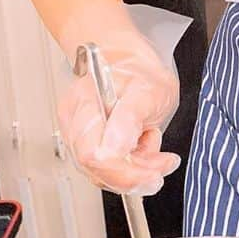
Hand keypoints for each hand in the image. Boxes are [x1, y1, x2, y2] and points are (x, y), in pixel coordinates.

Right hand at [57, 17, 180, 196]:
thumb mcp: (148, 89)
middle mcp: (76, 122)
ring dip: (137, 169)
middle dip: (135, 173)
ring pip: (103, 173)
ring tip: (155, 147)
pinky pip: (108, 169)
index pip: (92, 154)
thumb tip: (112, 151)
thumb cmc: (139, 72)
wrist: (132, 64)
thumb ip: (129, 118)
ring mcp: (79, 135)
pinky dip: (132, 166)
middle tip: (162, 163)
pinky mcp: (88, 145)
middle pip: (96, 169)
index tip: (153, 174)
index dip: (122, 172)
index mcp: (86, 103)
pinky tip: (144, 147)